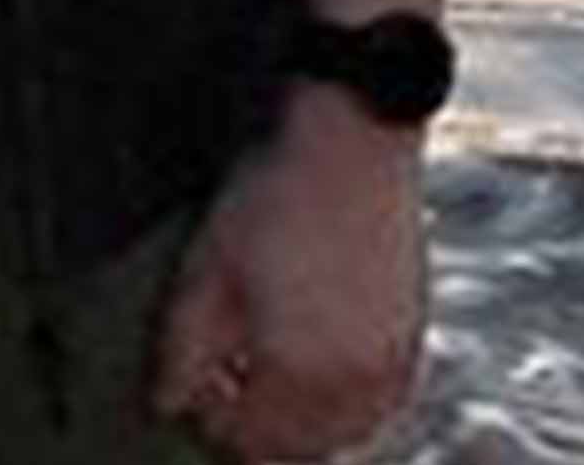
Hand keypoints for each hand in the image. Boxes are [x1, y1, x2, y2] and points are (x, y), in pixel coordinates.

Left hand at [147, 96, 426, 457]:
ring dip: (306, 424)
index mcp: (297, 373)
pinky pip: (382, 404)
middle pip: (302, 447)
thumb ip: (185, 350)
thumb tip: (169, 401)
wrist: (350, 147)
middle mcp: (355, 384)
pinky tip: (317, 368)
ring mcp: (393, 363)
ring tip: (267, 378)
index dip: (216, 421)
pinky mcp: (414, 337)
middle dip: (259, 430)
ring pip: (347, 432)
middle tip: (226, 388)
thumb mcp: (206, 273)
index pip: (252, 440)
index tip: (195, 391)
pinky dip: (348, 405)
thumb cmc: (274, 201)